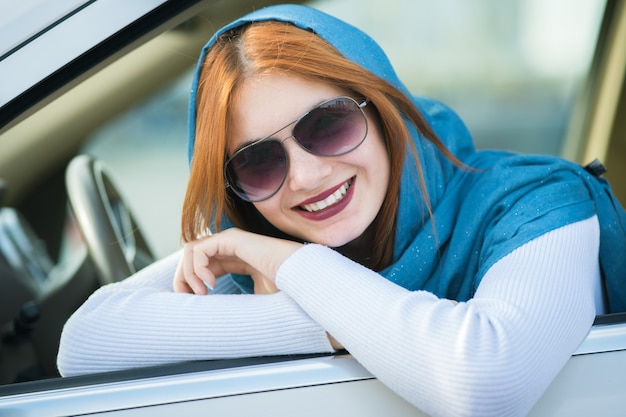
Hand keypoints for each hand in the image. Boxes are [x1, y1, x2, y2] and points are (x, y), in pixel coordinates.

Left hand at [173, 228, 303, 294]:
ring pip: (191, 250)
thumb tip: (213, 320)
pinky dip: (198, 267)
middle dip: (182, 278)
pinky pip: (199, 249)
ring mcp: (230, 240)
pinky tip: (211, 283)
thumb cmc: (283, 290)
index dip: (190, 283)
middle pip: (191, 256)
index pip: (201, 265)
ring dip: (188, 273)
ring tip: (201, 292)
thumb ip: (232, 300)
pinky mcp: (231, 239)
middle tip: (187, 299)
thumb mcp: (250, 298)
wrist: (299, 279)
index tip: (191, 303)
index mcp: (234, 258)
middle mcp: (229, 247)